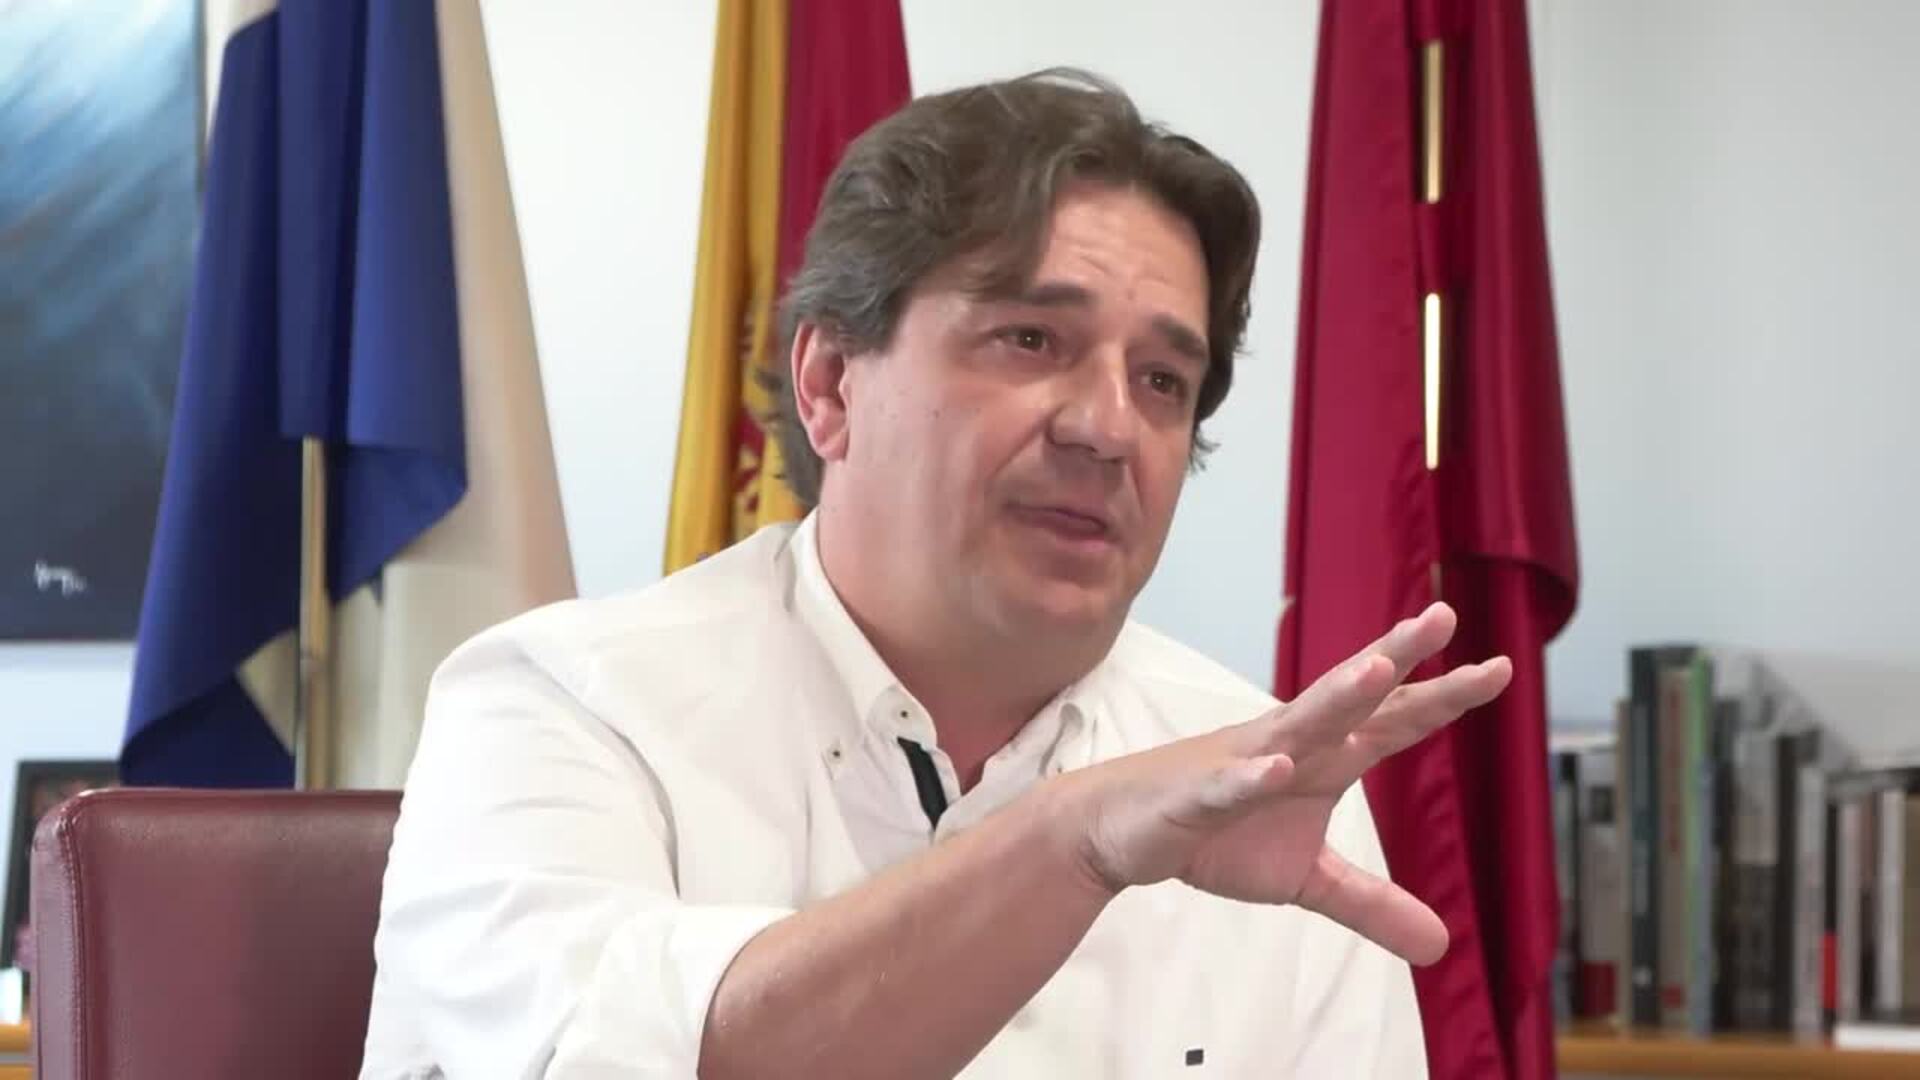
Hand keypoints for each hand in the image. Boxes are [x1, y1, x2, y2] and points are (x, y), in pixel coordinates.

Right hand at [1053, 602, 1509, 965]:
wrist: (1122, 830)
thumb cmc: (1216, 836)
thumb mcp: (1307, 880)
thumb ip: (1373, 904)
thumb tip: (1442, 946)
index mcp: (1325, 758)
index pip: (1394, 721)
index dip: (1444, 696)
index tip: (1501, 666)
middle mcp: (1292, 744)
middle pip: (1355, 698)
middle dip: (1397, 657)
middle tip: (1442, 616)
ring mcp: (1243, 762)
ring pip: (1298, 722)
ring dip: (1337, 696)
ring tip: (1378, 669)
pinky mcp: (1197, 794)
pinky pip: (1229, 783)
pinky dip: (1252, 776)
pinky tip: (1278, 767)